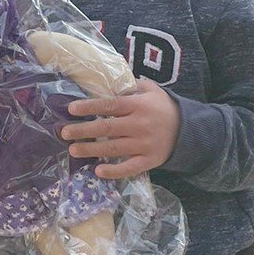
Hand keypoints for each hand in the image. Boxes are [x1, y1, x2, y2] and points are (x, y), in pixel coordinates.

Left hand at [61, 78, 179, 178]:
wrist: (190, 129)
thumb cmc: (163, 107)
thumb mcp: (150, 90)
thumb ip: (130, 86)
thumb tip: (105, 83)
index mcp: (138, 105)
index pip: (110, 105)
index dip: (90, 107)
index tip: (71, 109)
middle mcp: (140, 125)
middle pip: (107, 128)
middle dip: (83, 131)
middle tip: (64, 133)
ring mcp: (145, 144)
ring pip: (114, 149)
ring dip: (92, 150)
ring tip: (73, 150)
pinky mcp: (150, 161)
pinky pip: (130, 168)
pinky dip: (115, 171)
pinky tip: (99, 172)